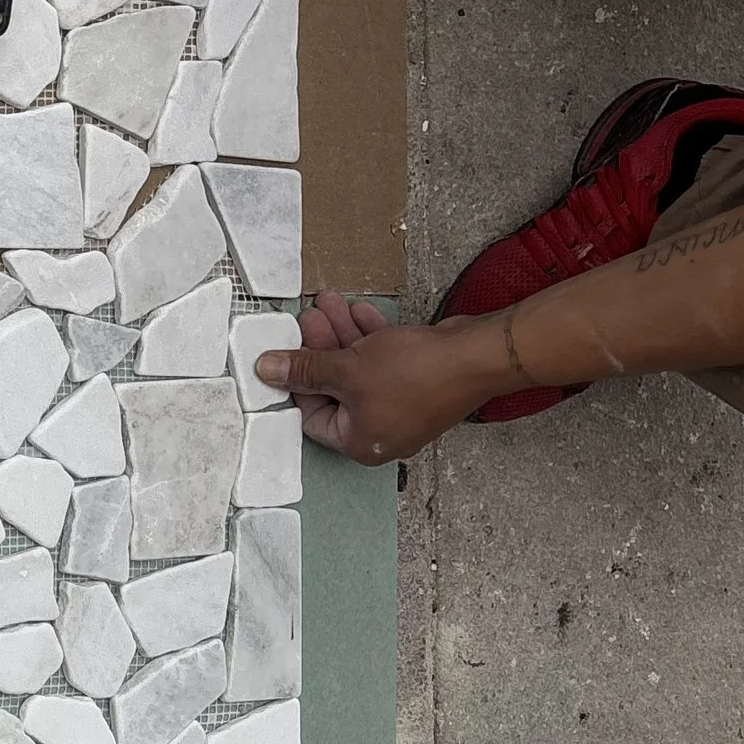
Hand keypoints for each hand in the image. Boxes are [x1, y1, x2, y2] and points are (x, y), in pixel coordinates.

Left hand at [254, 292, 501, 463]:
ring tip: (327, 302)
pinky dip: (371, 339)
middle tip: (307, 316)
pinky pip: (385, 362)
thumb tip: (266, 370)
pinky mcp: (420, 384)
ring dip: (343, 335)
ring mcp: (403, 407)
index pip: (311, 415)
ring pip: (360, 370)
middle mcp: (381, 431)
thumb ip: (304, 369)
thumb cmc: (416, 373)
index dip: (296, 381)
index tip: (285, 350)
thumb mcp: (346, 369)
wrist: (478, 357)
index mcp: (359, 442)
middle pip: (335, 388)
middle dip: (320, 347)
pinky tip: (361, 310)